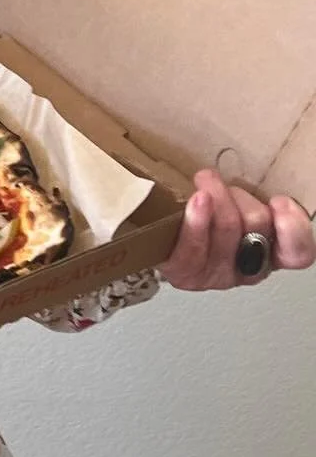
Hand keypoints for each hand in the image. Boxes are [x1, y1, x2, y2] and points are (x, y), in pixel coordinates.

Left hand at [160, 167, 314, 291]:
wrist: (157, 239)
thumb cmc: (205, 220)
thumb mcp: (241, 207)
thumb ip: (258, 201)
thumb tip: (270, 188)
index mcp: (269, 257)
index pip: (298, 253)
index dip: (294, 227)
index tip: (279, 201)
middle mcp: (245, 270)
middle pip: (257, 225)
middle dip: (240, 197)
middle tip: (224, 188)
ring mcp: (213, 274)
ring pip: (228, 228)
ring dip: (218, 196)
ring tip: (205, 182)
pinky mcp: (183, 272)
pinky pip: (194, 246)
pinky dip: (198, 219)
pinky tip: (198, 199)